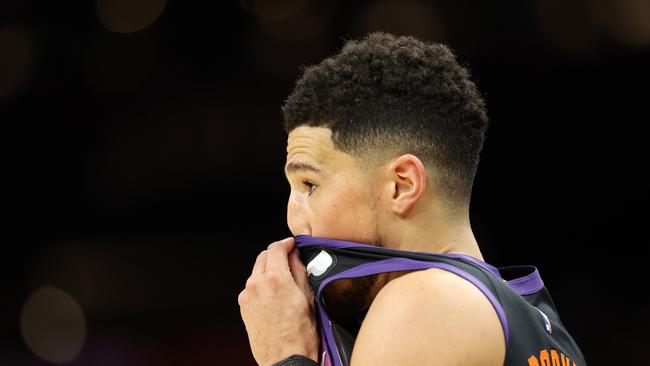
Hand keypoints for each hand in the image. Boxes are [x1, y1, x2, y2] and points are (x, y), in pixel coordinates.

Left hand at [238, 237, 319, 365]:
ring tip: (284, 281)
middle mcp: (256, 284)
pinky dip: (262, 284)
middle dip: (276, 255)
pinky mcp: (243, 306)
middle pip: (263, 257)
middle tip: (289, 259)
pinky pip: (252, 287)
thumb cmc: (299, 335)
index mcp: (275, 279)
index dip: (285, 243)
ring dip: (268, 270)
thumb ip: (300, 272)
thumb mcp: (308, 298)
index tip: (291, 244)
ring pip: (256, 272)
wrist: (285, 359)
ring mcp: (247, 296)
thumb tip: (296, 257)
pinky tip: (274, 295)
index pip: (276, 248)